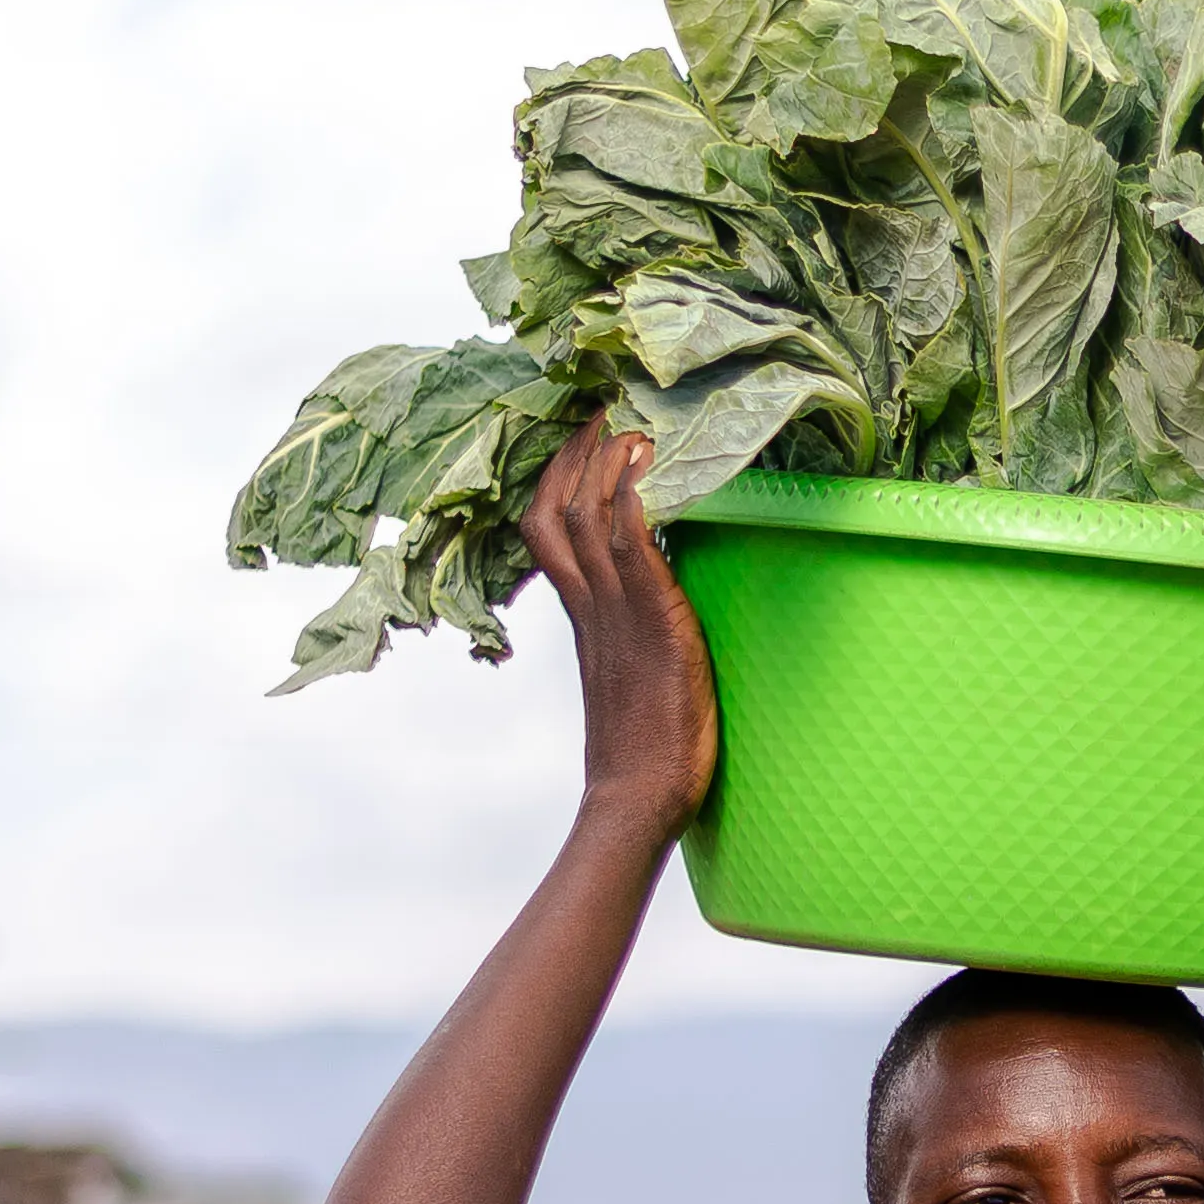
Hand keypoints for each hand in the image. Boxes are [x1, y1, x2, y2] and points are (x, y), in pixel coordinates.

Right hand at [522, 426, 718, 835]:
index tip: (576, 430)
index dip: (557, 473)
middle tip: (601, 403)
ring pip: (591, 519)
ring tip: (624, 420)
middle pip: (560, 508)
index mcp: (581, 614)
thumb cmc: (642, 747)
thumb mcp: (623, 672)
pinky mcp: (656, 627)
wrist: (639, 799)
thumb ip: (622, 631)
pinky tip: (644, 470)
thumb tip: (639, 607)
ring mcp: (618, 614)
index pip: (547, 525)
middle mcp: (591, 605)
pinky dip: (634, 506)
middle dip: (577, 450)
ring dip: (607, 464)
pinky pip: (634, 554)